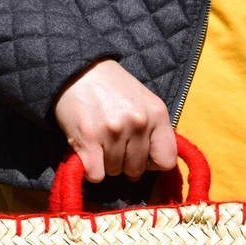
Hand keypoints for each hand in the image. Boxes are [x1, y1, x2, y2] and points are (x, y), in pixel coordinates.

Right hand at [53, 59, 176, 182]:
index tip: (141, 156)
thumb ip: (153, 130)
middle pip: (136, 170)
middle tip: (114, 146)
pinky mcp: (88, 140)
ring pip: (114, 172)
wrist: (78, 70)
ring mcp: (113, 132)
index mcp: (157, 114)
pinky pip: (96, 175)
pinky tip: (88, 153)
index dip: (153, 163)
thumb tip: (151, 165)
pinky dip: (91, 170)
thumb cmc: (112, 87)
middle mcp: (138, 124)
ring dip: (105, 163)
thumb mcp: (144, 101)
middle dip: (125, 164)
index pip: (167, 160)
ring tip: (99, 142)